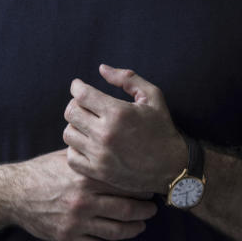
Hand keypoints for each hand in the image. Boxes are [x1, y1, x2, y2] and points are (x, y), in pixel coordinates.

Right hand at [11, 149, 157, 240]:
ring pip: (116, 230)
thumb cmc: (42, 171)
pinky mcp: (68, 236)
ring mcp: (77, 220)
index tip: (149, 186)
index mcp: (86, 177)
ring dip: (134, 229)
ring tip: (141, 225)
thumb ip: (91, 158)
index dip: (141, 187)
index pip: (124, 183)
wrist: (15, 192)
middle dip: (145, 210)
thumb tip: (115, 149)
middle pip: (127, 209)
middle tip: (153, 208)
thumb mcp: (67, 158)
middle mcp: (84, 199)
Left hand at [63, 64, 187, 193]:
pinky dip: (75, 148)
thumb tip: (101, 68)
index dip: (77, 86)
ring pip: (68, 133)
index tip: (79, 86)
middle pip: (71, 112)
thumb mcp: (153, 96)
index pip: (81, 94)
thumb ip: (127, 78)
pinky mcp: (98, 172)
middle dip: (75, 104)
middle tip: (84, 105)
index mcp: (118, 112)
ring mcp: (100, 155)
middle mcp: (106, 134)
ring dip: (75, 125)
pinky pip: (71, 156)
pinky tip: (86, 143)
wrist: (173, 167)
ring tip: (86, 124)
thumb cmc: (162, 128)